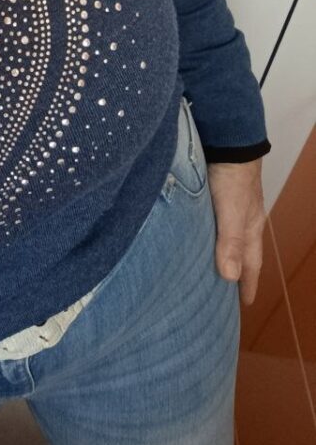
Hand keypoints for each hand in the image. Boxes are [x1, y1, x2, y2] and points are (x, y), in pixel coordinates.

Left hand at [207, 158, 265, 304]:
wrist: (228, 139)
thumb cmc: (233, 177)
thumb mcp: (232, 212)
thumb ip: (230, 242)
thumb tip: (230, 277)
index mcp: (250, 227)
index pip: (251, 263)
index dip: (247, 283)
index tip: (244, 304)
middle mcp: (241, 218)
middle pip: (240, 251)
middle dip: (235, 272)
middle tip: (224, 293)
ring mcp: (228, 205)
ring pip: (225, 236)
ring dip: (220, 252)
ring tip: (207, 267)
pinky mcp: (213, 193)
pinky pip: (211, 221)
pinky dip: (206, 233)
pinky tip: (194, 234)